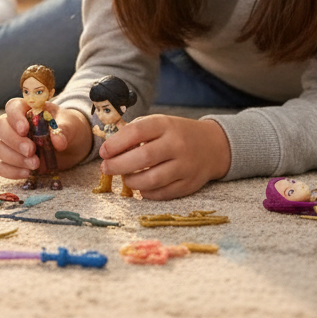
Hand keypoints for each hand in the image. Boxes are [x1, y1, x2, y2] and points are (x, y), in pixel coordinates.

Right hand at [0, 101, 89, 180]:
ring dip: (14, 158)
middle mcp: (14, 125)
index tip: (24, 130)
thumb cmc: (68, 128)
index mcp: (27, 109)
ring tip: (35, 164)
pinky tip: (27, 173)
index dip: (15, 117)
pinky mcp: (13, 162)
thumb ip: (64, 130)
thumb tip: (58, 141)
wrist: (71, 145)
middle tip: (31, 151)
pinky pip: (1, 167)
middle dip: (13, 141)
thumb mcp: (70, 125)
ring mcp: (11, 144)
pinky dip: (12, 172)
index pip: (12, 107)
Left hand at [97, 115, 230, 199]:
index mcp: (165, 125)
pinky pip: (162, 193)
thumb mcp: (159, 124)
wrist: (213, 146)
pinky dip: (146, 192)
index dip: (116, 143)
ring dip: (131, 181)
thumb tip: (108, 149)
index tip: (104, 152)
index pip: (136, 132)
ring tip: (125, 177)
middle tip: (106, 168)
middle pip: (143, 157)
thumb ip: (135, 133)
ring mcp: (185, 166)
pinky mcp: (189, 184)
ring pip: (152, 179)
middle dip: (118, 165)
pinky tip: (140, 187)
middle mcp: (177, 144)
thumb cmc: (176, 134)